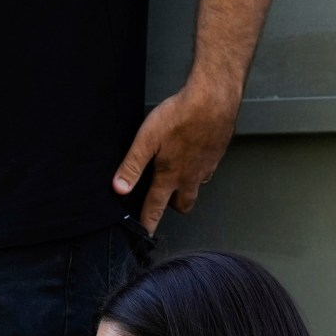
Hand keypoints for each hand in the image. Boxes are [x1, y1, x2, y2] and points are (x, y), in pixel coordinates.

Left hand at [113, 84, 241, 232]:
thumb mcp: (147, 140)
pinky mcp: (217, 154)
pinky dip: (198, 169)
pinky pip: (207, 170)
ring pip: (196, 187)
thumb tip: (119, 189)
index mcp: (171, 176)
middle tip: (163, 198)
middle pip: (182, 205)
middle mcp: (191, 177)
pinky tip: (193, 154)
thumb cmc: (180, 117)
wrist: (214, 99)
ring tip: (177, 174)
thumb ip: (132, 166)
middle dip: (172, 206)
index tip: (145, 235)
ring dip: (187, 187)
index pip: (156, 208)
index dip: (148, 223)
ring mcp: (206, 167)